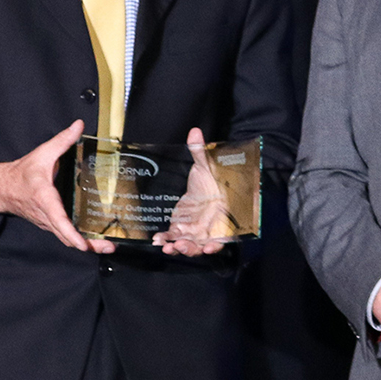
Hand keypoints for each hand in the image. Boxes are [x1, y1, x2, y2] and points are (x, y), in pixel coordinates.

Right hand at [0, 118, 112, 253]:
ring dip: (86, 245)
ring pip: (66, 239)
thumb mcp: (43, 153)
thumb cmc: (21, 173)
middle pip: (68, 237)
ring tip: (107, 247)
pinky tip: (94, 239)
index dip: (72, 235)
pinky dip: (78, 240)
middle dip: (89, 245)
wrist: (1, 188)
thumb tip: (79, 126)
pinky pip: (64, 235)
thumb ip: (62, 140)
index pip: (59, 221)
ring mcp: (47, 223)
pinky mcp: (48, 224)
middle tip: (109, 249)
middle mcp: (46, 216)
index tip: (83, 245)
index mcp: (45, 199)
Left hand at [155, 128, 232, 256]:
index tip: (209, 247)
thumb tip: (194, 131)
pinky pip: (175, 237)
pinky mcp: (181, 228)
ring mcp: (194, 229)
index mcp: (221, 215)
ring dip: (179, 247)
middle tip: (181, 246)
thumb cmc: (209, 179)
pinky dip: (168, 240)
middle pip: (202, 243)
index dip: (217, 243)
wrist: (202, 186)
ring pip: (188, 244)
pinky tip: (158, 240)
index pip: (222, 234)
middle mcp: (209, 226)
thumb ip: (200, 152)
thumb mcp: (205, 164)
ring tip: (166, 246)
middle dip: (192, 248)